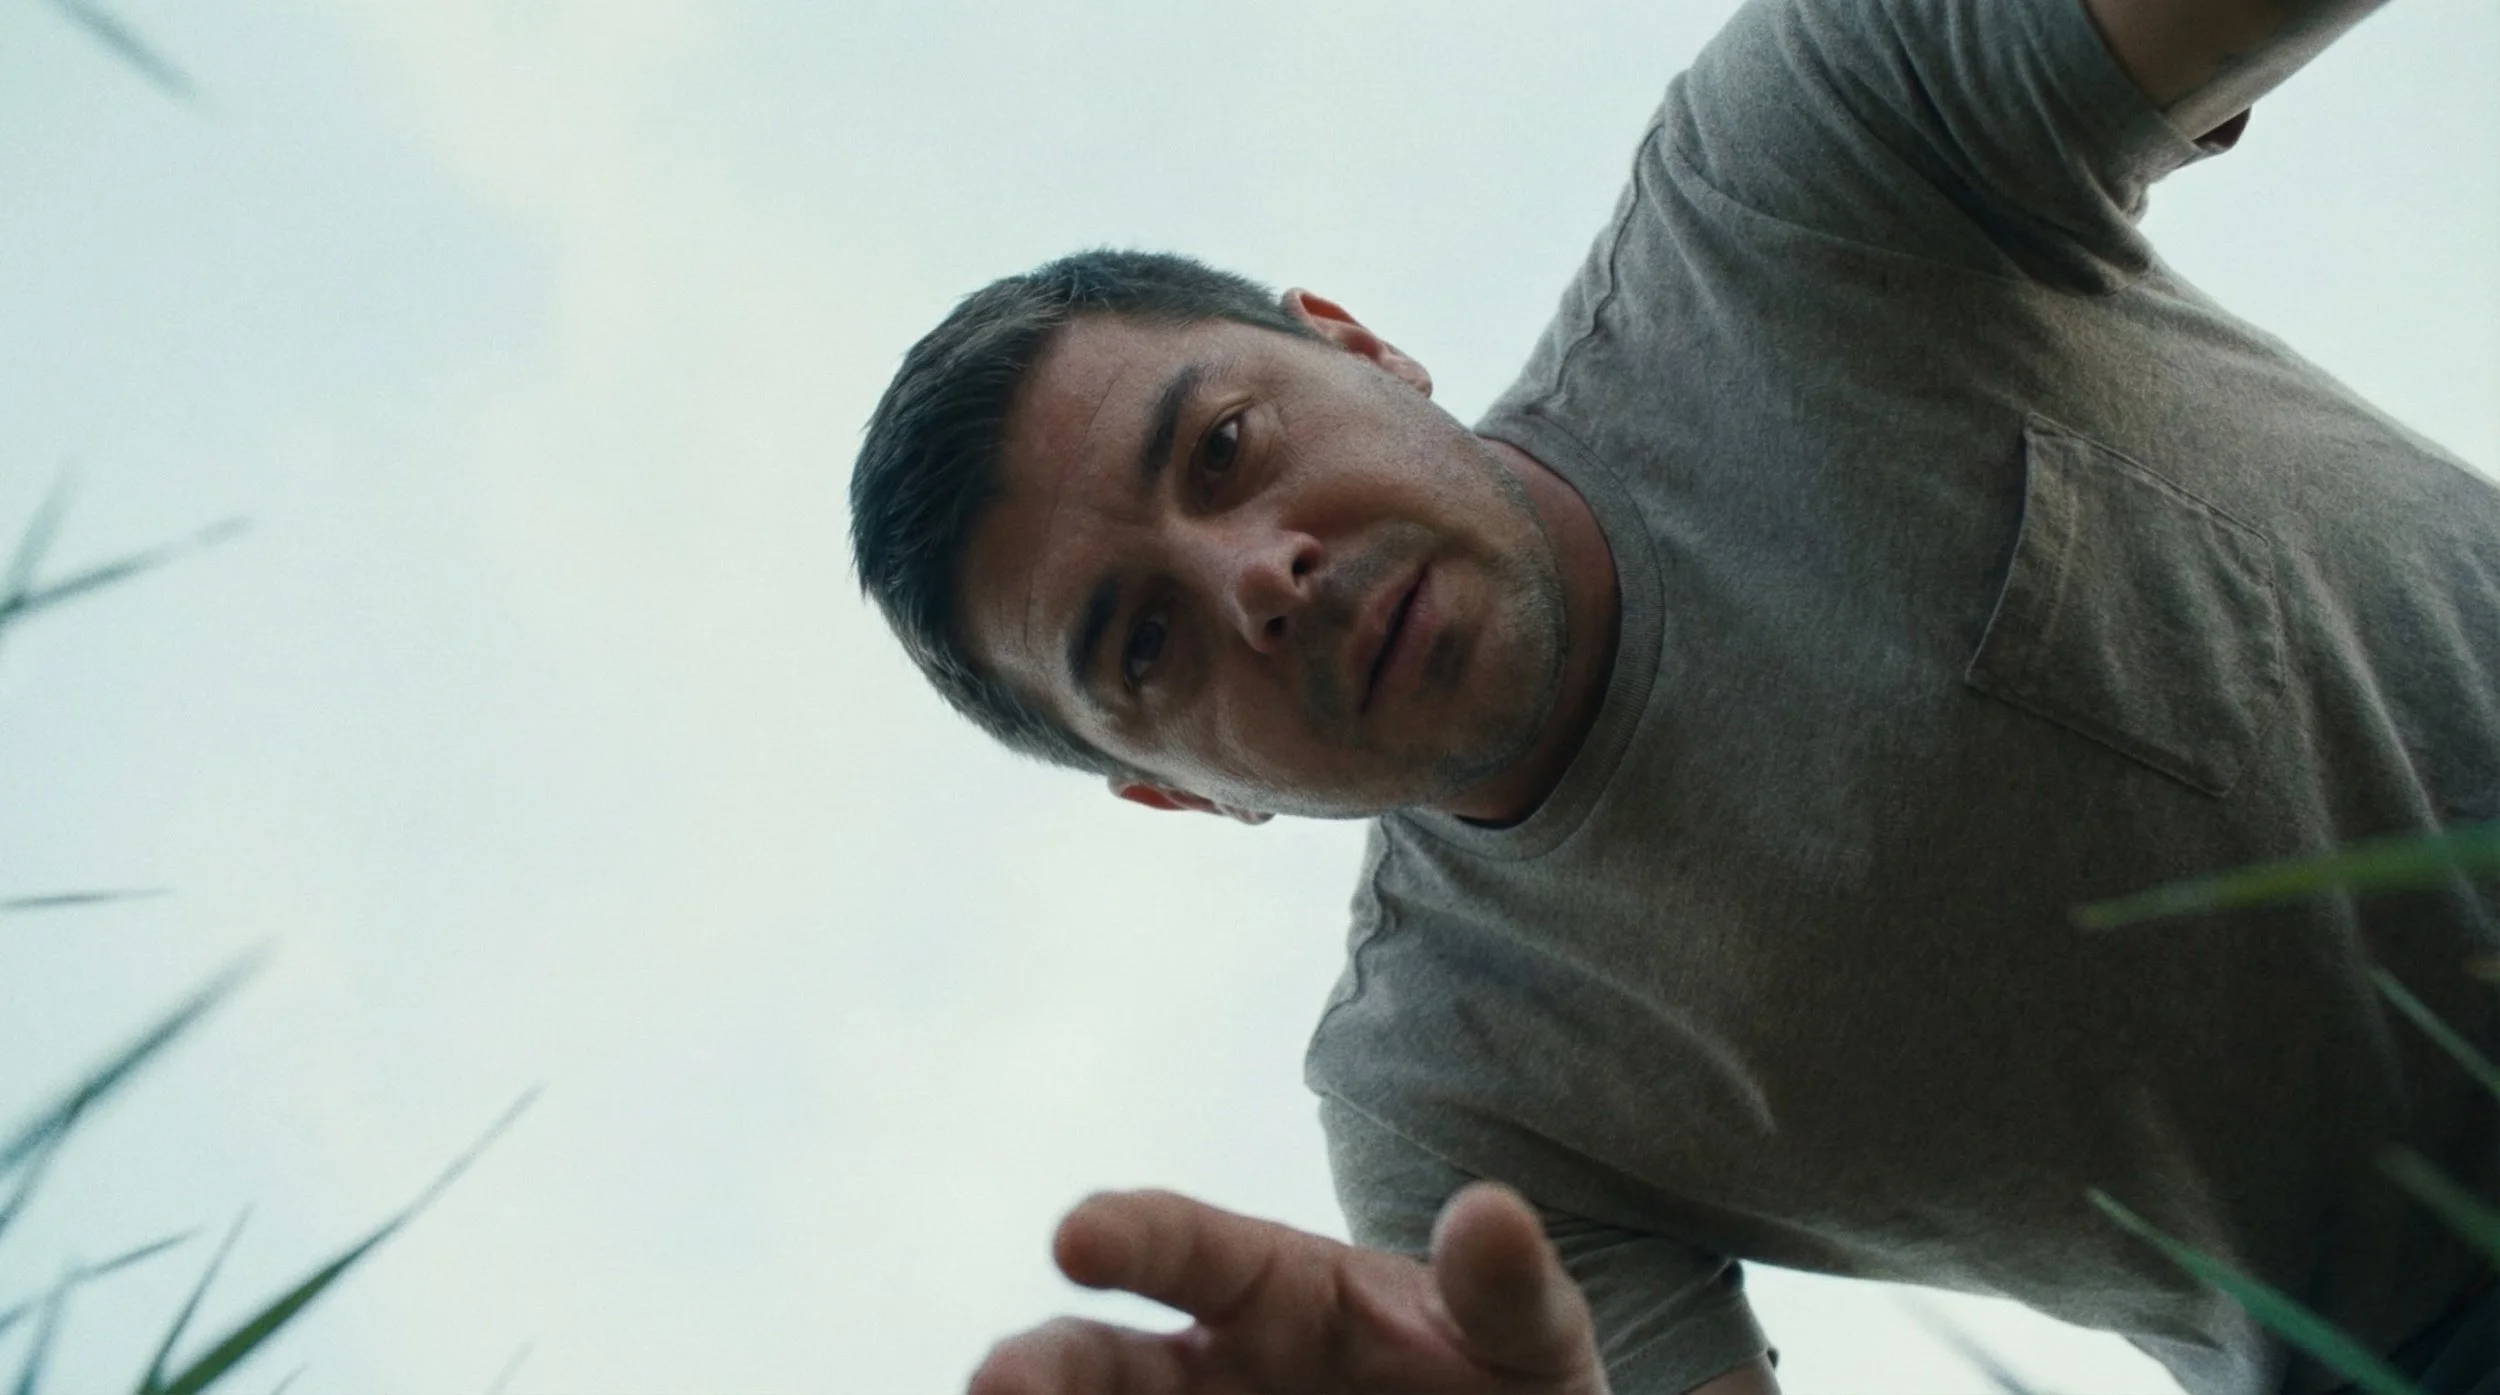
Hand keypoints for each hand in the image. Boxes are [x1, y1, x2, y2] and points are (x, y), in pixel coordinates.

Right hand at [968, 1182, 1610, 1394]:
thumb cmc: (1506, 1386)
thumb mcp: (1530, 1340)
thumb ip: (1508, 1291)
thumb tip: (1493, 1214)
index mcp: (1278, 1291)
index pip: (1189, 1244)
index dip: (1129, 1233)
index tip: (1076, 1235)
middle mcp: (1209, 1372)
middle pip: (1098, 1363)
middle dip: (1037, 1370)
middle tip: (994, 1385)